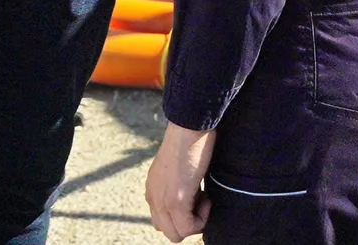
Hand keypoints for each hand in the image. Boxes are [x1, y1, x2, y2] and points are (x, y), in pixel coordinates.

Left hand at [147, 122, 215, 241]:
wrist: (191, 125)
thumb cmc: (191, 140)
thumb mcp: (178, 168)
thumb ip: (176, 186)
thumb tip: (191, 201)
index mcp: (152, 189)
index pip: (161, 222)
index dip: (183, 217)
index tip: (196, 198)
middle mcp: (152, 197)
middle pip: (168, 232)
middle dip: (189, 223)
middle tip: (200, 199)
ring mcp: (162, 200)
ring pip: (177, 235)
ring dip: (196, 222)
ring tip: (202, 196)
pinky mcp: (175, 201)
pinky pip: (189, 228)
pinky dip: (202, 218)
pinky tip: (205, 194)